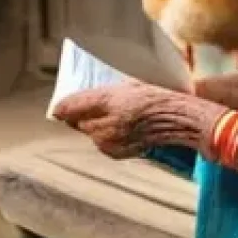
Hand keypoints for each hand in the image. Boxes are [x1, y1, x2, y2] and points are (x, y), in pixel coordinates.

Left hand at [52, 82, 178, 158]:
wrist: (178, 120)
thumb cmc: (157, 97)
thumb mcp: (128, 84)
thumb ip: (101, 93)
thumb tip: (79, 100)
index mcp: (109, 101)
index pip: (70, 106)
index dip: (63, 106)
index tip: (59, 107)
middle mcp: (106, 123)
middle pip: (77, 122)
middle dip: (83, 116)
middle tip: (100, 108)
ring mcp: (109, 141)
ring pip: (89, 133)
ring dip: (95, 127)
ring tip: (117, 118)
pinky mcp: (115, 152)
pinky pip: (101, 143)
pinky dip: (106, 137)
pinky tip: (123, 129)